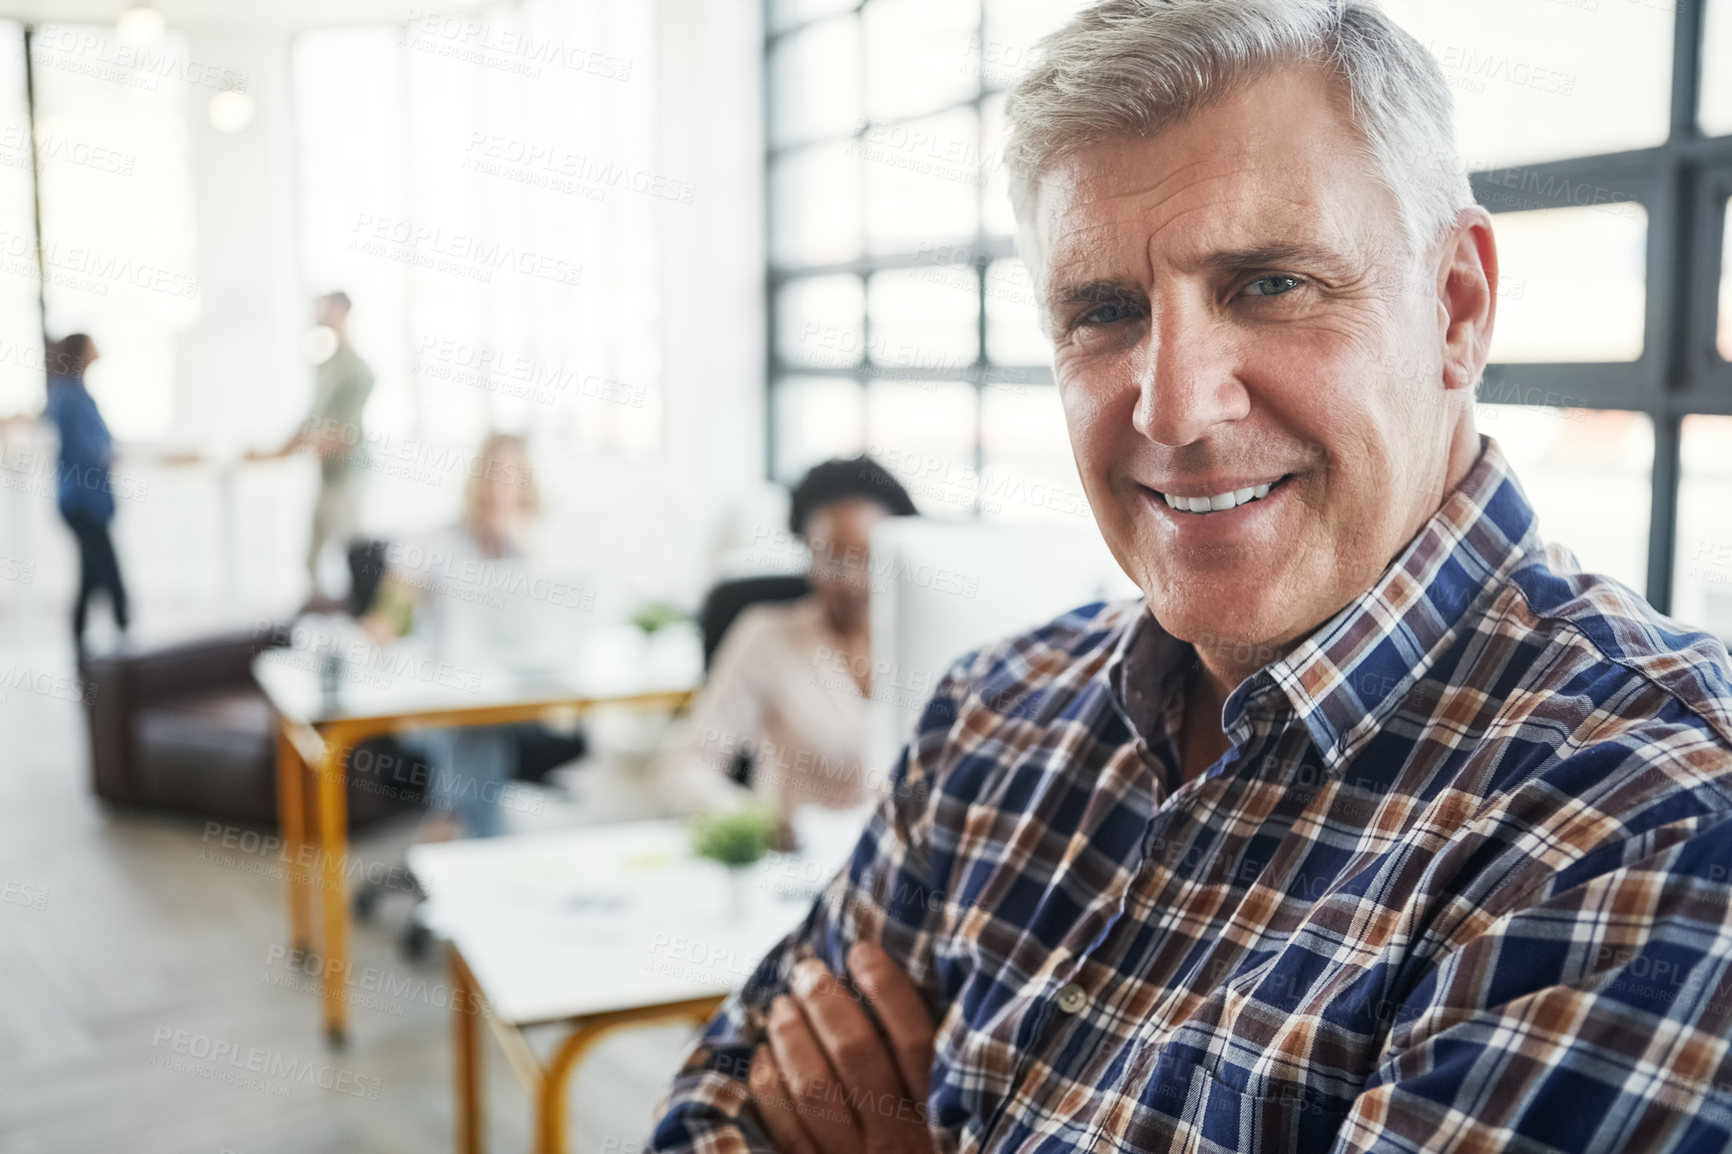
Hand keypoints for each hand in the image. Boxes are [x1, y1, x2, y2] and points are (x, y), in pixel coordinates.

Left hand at [749, 940, 934, 1153]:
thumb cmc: (924, 1152)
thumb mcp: (944, 1117)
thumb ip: (928, 1067)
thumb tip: (881, 983)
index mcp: (937, 1116)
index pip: (915, 1041)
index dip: (887, 989)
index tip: (862, 950)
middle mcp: (898, 1140)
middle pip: (857, 1056)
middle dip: (826, 1004)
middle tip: (808, 972)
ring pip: (814, 1088)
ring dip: (792, 1037)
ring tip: (782, 1006)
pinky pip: (785, 1128)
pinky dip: (769, 1086)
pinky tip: (763, 1057)